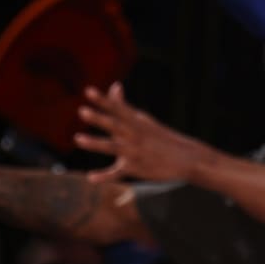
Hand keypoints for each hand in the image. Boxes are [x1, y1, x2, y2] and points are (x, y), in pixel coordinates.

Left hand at [74, 84, 201, 183]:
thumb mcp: (142, 119)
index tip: (88, 91)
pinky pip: (118, 173)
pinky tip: (90, 178)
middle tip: (82, 111)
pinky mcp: (135, 168)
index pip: (118, 108)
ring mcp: (134, 152)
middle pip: (114, 125)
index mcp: (136, 122)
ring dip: (96, 143)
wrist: (186, 159)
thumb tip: (115, 85)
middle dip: (99, 119)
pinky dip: (104, 176)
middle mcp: (135, 135)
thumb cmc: (159, 137)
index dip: (103, 100)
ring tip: (78, 139)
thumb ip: (123, 105)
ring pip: (112, 147)